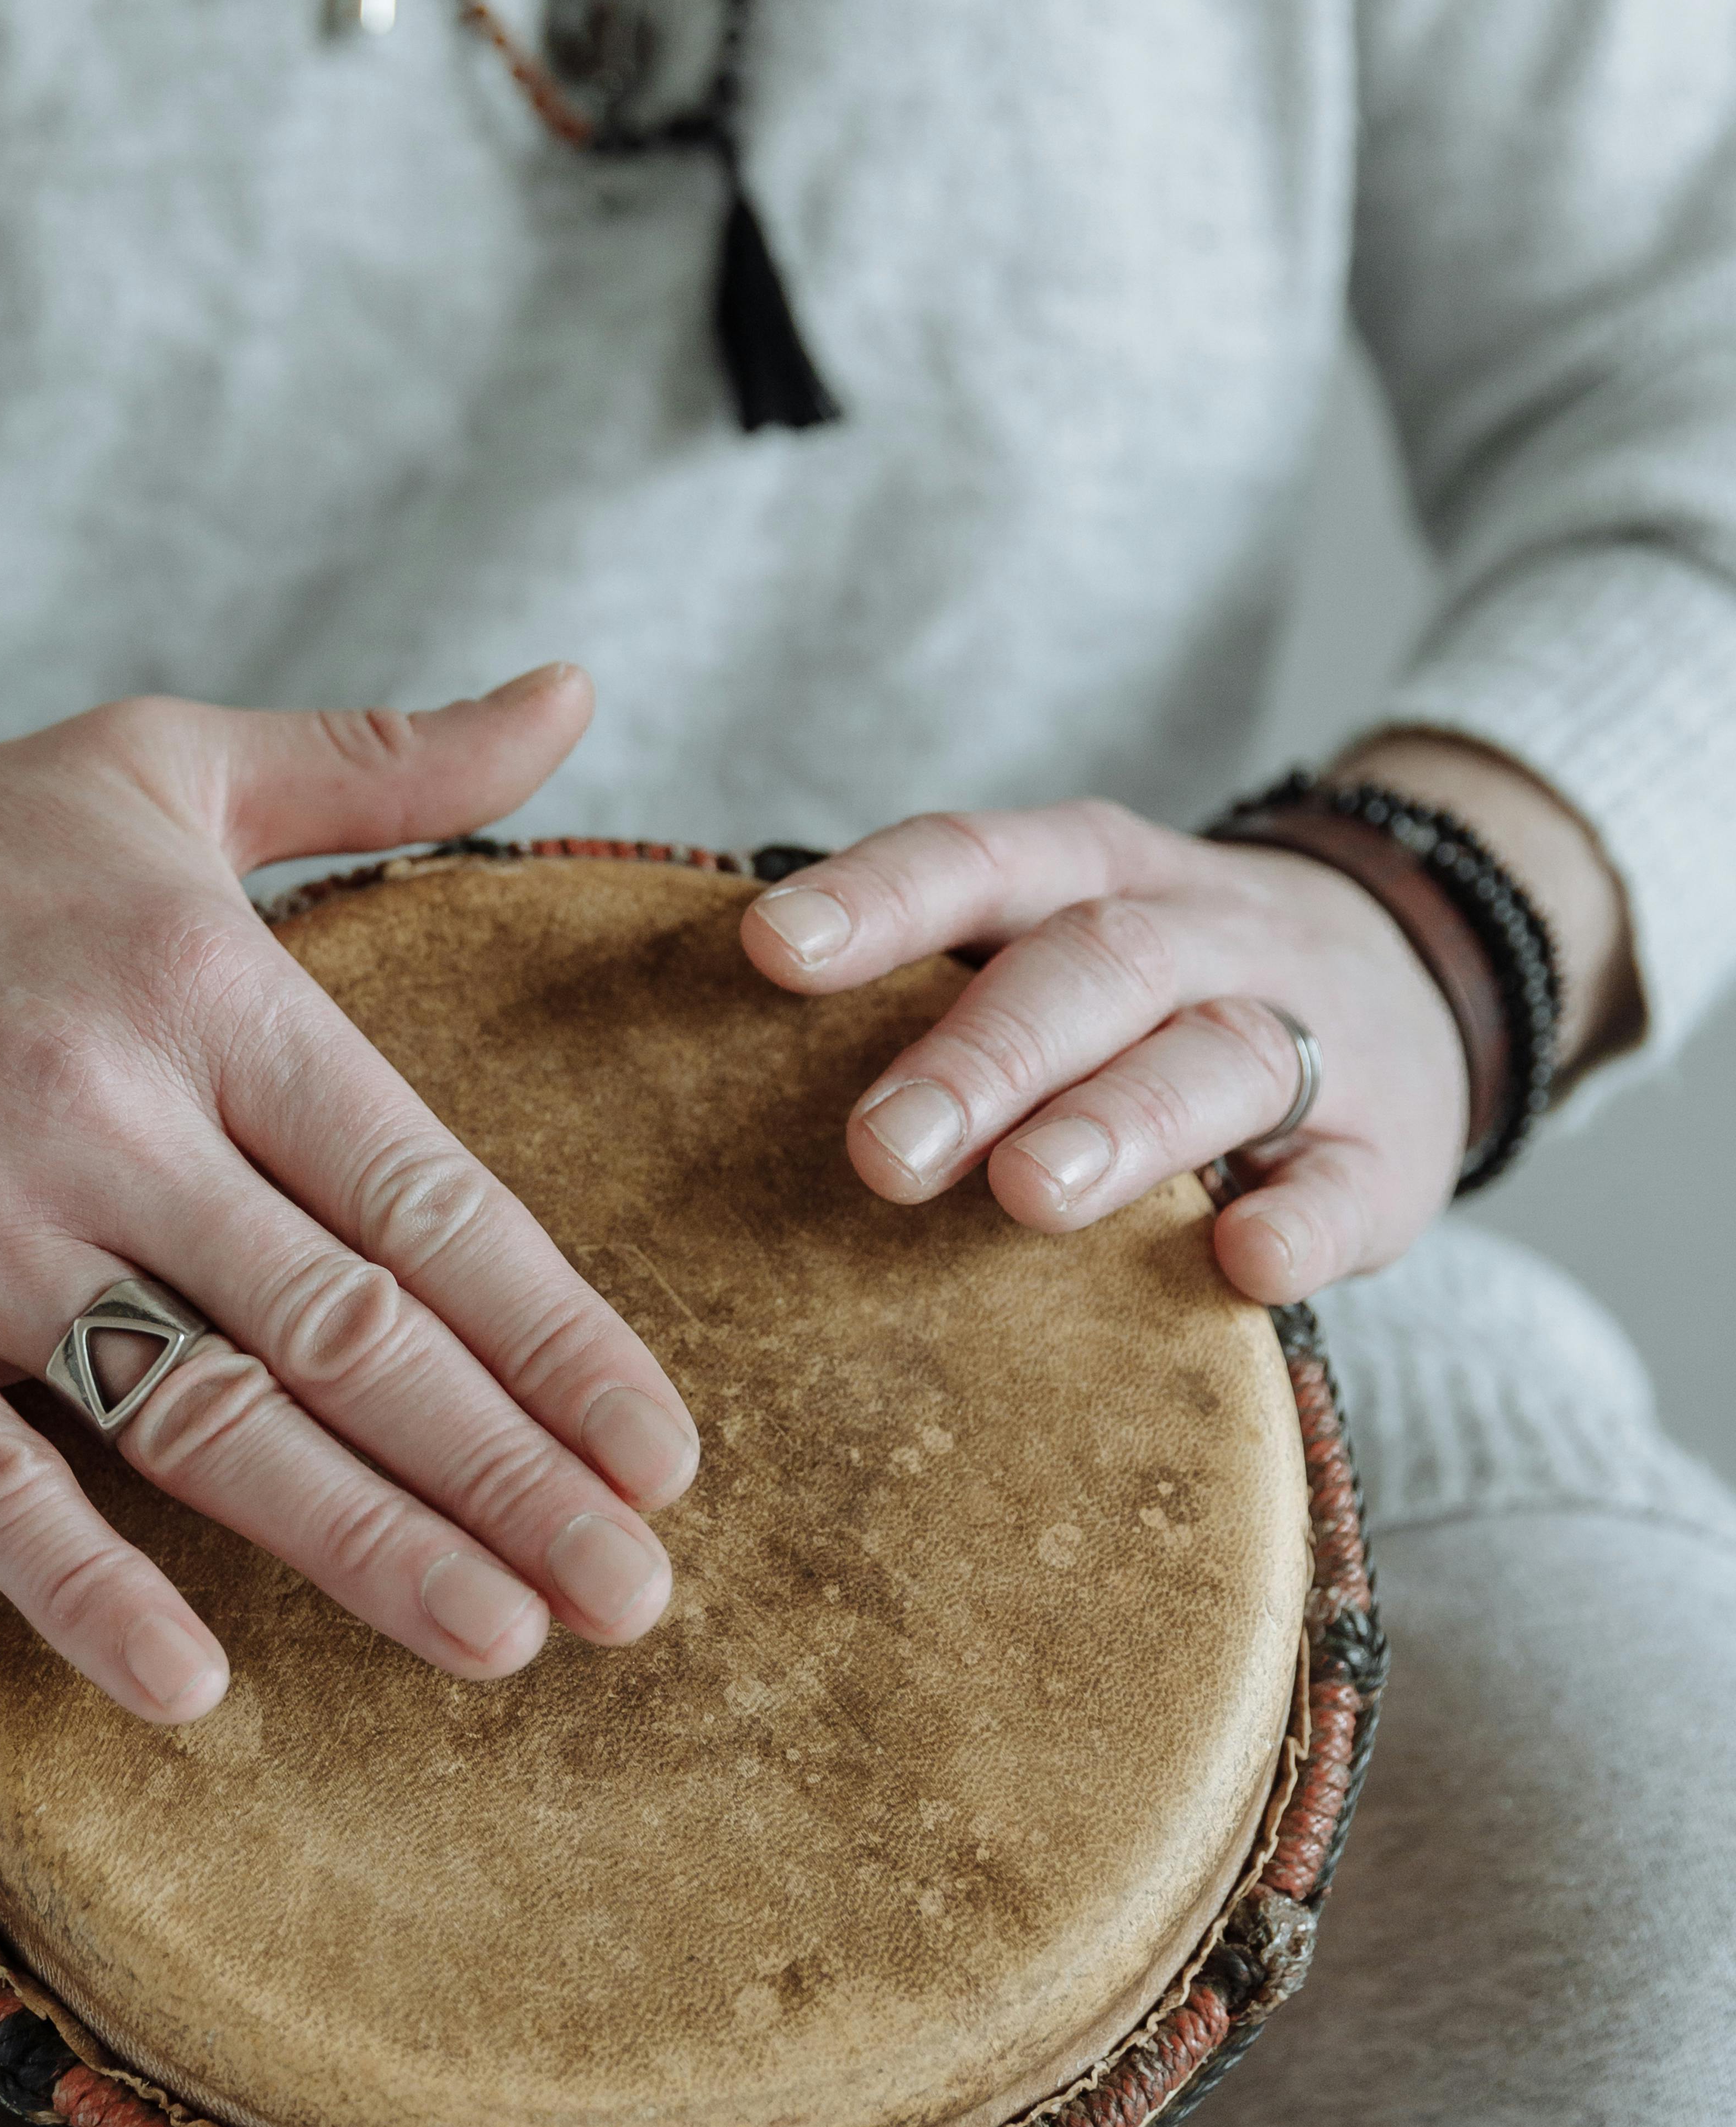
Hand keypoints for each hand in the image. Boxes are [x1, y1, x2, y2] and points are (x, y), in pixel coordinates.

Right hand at [0, 669, 696, 1722]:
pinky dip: (86, 1588)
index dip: (555, 1337)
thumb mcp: (167, 762)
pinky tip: (195, 1685)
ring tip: (505, 1639)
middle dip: (506, 1473)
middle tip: (636, 1596)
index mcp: (200, 987)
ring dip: (365, 1546)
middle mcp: (96, 1111)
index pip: (423, 1194)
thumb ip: (386, 759)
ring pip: (200, 1418)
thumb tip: (579, 691)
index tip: (661, 1452)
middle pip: (344, 1331)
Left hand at [741, 798, 1472, 1304]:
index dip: (878, 898)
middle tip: (882, 1150)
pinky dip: (1302, 1224)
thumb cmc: (1159, 986)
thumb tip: (708, 1032)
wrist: (1418, 974)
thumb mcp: (1062, 928)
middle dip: (984, 1054)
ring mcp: (1311, 1039)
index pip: (978, 860)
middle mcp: (1203, 935)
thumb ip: (933, 968)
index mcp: (1096, 873)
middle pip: (1092, 967)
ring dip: (1120, 1123)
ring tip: (1028, 1191)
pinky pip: (1350, 1187)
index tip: (771, 949)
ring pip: (1217, 1060)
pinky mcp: (1387, 1155)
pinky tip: (1244, 1265)